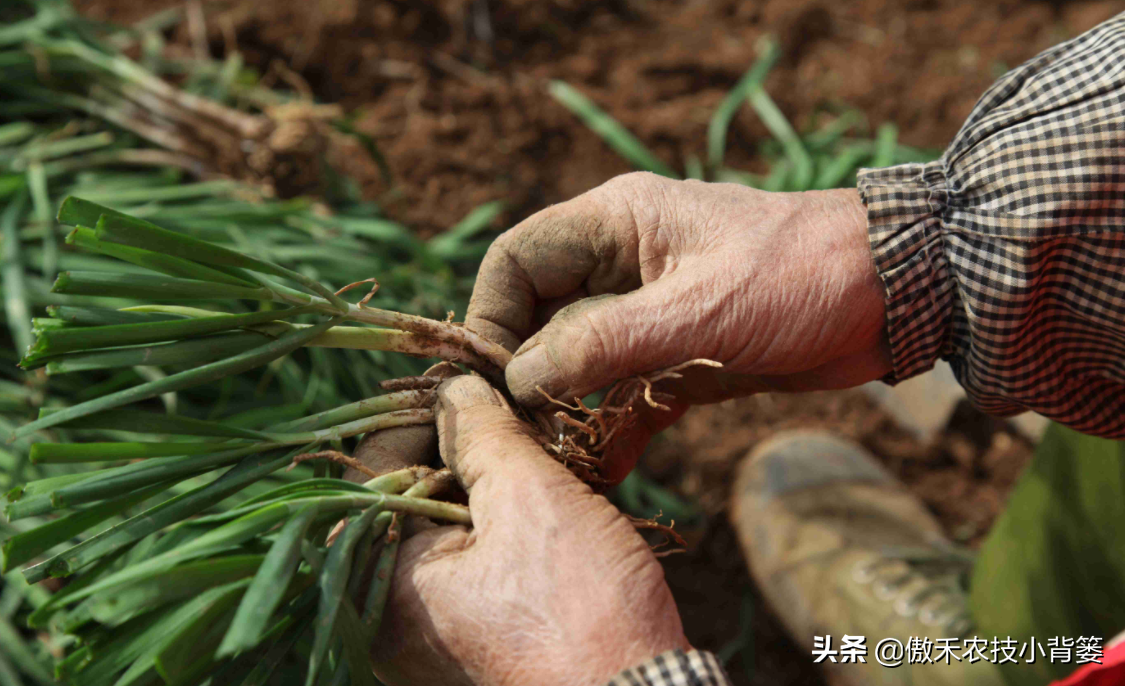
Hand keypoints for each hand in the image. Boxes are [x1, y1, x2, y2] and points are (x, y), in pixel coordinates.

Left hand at [368, 375, 688, 685]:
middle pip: (410, 494)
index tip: (468, 376)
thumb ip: (481, 432)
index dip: (424, 411)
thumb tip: (454, 388)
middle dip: (461, 447)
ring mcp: (429, 629)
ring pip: (444, 523)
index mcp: (379, 582)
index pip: (377, 467)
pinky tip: (541, 498)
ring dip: (487, 480)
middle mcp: (387, 613)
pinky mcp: (470, 635)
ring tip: (533, 449)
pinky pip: (469, 558)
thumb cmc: (582, 609)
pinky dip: (499, 521)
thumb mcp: (529, 497)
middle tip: (509, 411)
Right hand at [466, 172, 890, 475]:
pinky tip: (604, 471)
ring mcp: (651, 315)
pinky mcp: (683, 357)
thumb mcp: (696, 308)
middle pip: (540, 318)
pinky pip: (630, 395)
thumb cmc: (797, 275)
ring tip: (554, 459)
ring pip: (582, 364)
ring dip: (568, 409)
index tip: (486, 378)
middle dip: (526, 374)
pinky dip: (616, 428)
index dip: (489, 316)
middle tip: (519, 432)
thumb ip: (603, 342)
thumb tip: (518, 376)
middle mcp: (621, 266)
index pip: (517, 261)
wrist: (895, 295)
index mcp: (614, 224)